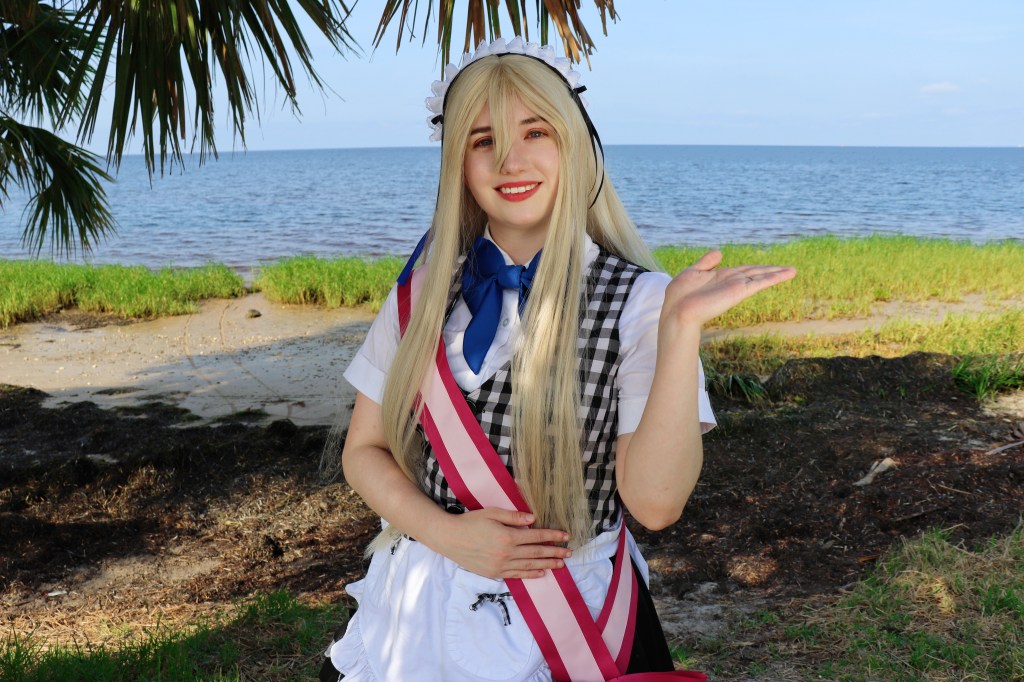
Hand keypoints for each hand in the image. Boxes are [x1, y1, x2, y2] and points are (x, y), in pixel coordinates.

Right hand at [430, 508, 571, 579]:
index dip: (552, 536)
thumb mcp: (492, 513)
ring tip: (561, 564)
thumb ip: (513, 517)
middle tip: (570, 553)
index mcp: (508, 536)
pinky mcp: (494, 573)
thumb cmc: (470, 522)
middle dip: (555, 552)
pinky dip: (530, 574)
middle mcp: (506, 553)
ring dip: (547, 564)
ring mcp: (501, 565)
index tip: (565, 536)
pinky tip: (541, 573)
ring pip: (529, 566)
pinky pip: (517, 575)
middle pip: (536, 553)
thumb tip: (533, 520)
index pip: (536, 536)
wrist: (449, 538)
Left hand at [663, 250, 795, 327]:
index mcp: (721, 276)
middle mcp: (731, 282)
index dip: (757, 268)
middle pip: (756, 273)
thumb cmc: (680, 295)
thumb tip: (720, 252)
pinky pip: (759, 282)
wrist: (678, 311)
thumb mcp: (693, 272)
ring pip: (761, 277)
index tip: (770, 267)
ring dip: (777, 273)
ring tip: (793, 271)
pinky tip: (785, 275)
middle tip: (790, 269)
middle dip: (773, 271)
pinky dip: (773, 278)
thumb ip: (707, 263)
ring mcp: (736, 287)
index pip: (744, 270)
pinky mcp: (739, 292)